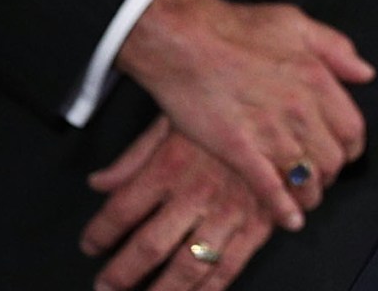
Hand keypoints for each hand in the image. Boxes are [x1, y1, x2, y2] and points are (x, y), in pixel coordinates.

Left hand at [83, 116, 278, 290]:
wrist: (287, 105)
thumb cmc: (226, 108)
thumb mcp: (173, 120)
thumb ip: (133, 157)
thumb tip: (98, 182)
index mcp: (170, 165)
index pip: (121, 210)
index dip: (99, 234)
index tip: (90, 246)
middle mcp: (196, 194)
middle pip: (148, 246)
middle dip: (122, 273)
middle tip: (106, 287)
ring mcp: (229, 213)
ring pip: (188, 266)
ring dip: (163, 290)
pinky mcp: (258, 224)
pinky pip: (230, 267)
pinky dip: (208, 290)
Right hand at [116, 0, 374, 230]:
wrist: (184, 40)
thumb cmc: (237, 28)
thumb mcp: (296, 22)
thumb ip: (336, 47)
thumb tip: (365, 73)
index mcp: (318, 79)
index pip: (353, 129)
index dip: (350, 146)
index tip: (342, 152)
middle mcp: (301, 111)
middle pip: (333, 159)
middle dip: (331, 173)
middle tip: (320, 176)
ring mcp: (271, 133)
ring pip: (307, 180)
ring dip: (310, 194)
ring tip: (306, 198)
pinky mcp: (240, 151)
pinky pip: (271, 191)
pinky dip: (284, 210)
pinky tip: (290, 220)